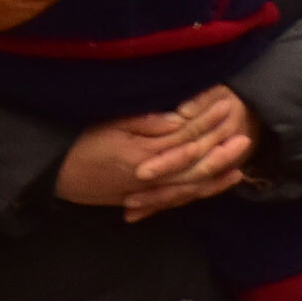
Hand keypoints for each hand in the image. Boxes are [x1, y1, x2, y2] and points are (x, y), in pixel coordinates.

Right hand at [57, 90, 256, 218]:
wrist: (55, 176)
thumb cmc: (77, 145)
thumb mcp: (107, 126)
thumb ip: (144, 122)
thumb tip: (178, 117)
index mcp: (147, 154)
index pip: (186, 135)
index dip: (208, 119)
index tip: (225, 102)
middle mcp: (154, 176)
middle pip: (196, 163)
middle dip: (222, 149)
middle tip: (246, 136)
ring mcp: (149, 190)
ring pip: (192, 185)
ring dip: (217, 173)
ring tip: (240, 163)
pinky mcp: (143, 197)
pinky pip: (179, 198)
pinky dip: (200, 192)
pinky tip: (213, 184)